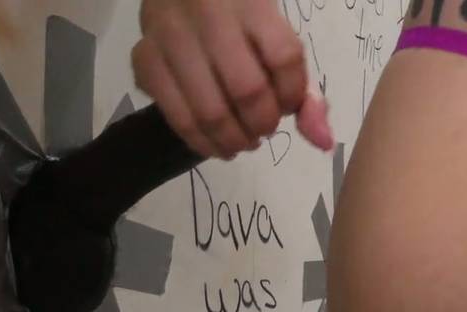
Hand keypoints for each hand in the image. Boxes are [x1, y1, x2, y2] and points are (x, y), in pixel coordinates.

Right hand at [132, 0, 333, 158]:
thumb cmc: (234, 18)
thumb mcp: (273, 38)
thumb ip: (300, 86)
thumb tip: (323, 142)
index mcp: (250, 0)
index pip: (284, 58)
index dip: (293, 96)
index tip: (288, 105)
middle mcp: (207, 13)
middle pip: (247, 90)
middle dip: (262, 124)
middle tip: (263, 129)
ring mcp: (169, 35)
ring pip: (209, 110)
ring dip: (233, 140)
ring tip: (243, 142)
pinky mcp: (143, 58)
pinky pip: (175, 116)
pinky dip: (201, 142)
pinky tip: (215, 143)